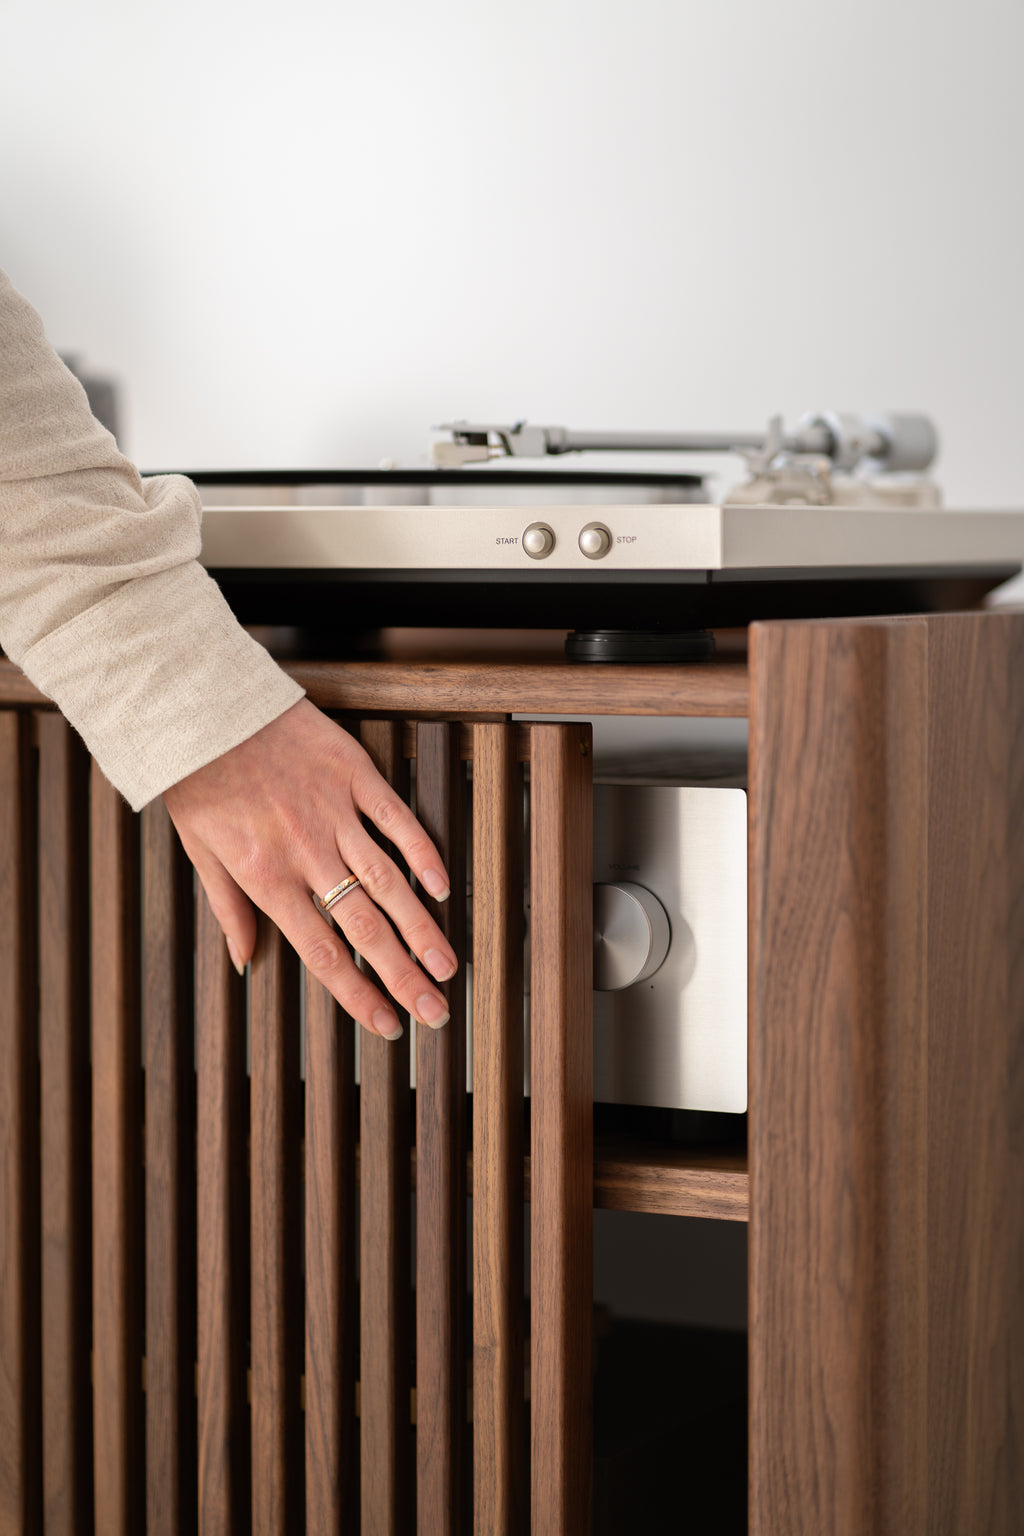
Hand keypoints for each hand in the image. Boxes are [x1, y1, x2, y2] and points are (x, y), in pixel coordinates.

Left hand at [162, 698, 456, 1038]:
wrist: (208, 707)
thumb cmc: (199, 779)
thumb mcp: (199, 850)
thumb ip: (228, 908)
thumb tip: (244, 960)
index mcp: (267, 877)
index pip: (322, 951)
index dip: (358, 994)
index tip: (386, 1025)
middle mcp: (307, 853)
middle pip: (365, 928)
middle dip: (404, 977)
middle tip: (436, 1011)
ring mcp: (335, 813)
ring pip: (389, 882)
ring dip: (422, 928)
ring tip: (447, 966)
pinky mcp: (354, 775)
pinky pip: (397, 820)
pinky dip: (422, 854)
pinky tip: (441, 888)